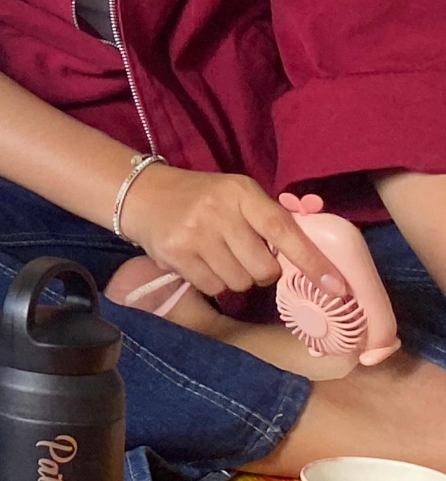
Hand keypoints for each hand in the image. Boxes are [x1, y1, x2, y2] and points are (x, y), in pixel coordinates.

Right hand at [120, 166, 351, 299]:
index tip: (337, 287)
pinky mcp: (175, 254)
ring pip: (240, 282)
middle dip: (262, 271)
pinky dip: (213, 281)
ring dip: (236, 277)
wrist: (143, 194)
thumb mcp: (236, 194)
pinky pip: (213, 287)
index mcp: (241, 192)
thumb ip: (270, 219)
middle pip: (264, 269)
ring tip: (219, 256)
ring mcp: (194, 234)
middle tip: (245, 255)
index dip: (312, 261)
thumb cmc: (202, 197)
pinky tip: (200, 262)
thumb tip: (314, 258)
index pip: (283, 230)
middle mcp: (218, 212)